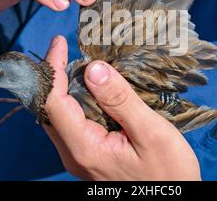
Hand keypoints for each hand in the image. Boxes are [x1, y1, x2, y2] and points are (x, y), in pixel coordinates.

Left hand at [42, 36, 201, 180]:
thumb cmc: (168, 172)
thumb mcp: (151, 133)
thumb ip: (121, 101)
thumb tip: (94, 69)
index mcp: (85, 148)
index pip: (53, 102)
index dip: (53, 70)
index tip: (59, 43)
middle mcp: (74, 153)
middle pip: (49, 109)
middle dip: (53, 75)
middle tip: (65, 49)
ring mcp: (79, 156)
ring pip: (58, 116)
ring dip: (61, 87)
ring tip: (73, 61)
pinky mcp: (89, 154)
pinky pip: (71, 123)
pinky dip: (73, 100)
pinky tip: (87, 87)